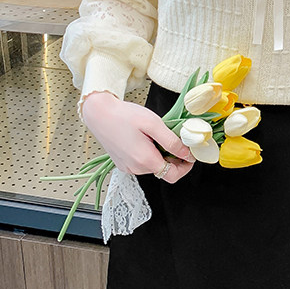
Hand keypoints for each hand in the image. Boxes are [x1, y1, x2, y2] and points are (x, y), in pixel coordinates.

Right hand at [81, 92, 195, 183]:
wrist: (99, 113)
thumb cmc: (124, 116)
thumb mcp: (153, 124)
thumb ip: (172, 141)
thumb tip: (187, 154)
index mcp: (145, 161)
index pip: (174, 175)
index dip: (186, 166)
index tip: (190, 154)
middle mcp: (136, 168)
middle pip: (164, 171)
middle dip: (174, 158)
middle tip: (176, 139)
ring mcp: (128, 167)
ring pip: (154, 166)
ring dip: (161, 155)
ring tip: (157, 136)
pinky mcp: (123, 163)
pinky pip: (142, 163)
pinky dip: (150, 154)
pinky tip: (146, 139)